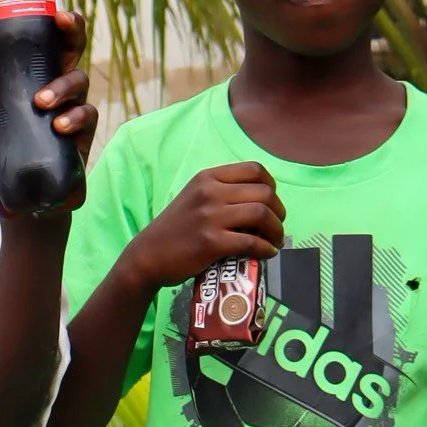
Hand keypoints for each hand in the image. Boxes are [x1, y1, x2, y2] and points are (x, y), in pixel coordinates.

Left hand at [0, 8, 97, 207]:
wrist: (23, 198)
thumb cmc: (2, 152)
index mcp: (36, 76)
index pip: (50, 42)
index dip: (57, 22)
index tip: (54, 9)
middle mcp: (59, 85)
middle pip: (75, 49)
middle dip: (73, 31)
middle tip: (62, 24)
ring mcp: (74, 108)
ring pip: (80, 80)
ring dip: (62, 86)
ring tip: (42, 103)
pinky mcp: (84, 133)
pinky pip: (88, 115)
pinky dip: (74, 118)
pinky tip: (59, 126)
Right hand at [121, 161, 286, 298]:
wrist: (148, 255)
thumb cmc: (175, 229)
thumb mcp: (194, 198)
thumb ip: (221, 194)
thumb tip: (260, 203)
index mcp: (208, 178)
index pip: (255, 170)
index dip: (271, 186)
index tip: (272, 203)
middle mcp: (210, 192)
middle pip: (264, 193)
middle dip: (279, 212)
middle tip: (277, 227)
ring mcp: (210, 217)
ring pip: (262, 214)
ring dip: (277, 230)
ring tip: (275, 241)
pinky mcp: (211, 242)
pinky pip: (251, 242)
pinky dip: (266, 249)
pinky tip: (266, 253)